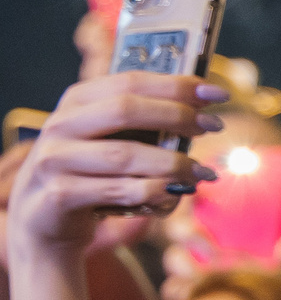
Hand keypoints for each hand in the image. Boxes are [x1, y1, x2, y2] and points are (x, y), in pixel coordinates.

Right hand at [6, 74, 221, 265]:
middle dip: (177, 116)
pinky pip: (117, 190)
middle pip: (125, 109)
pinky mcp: (59, 195)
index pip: (130, 81)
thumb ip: (143, 123)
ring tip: (203, 171)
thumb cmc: (90, 172)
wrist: (44, 218)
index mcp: (77, 101)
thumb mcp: (110, 140)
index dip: (176, 84)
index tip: (217, 93)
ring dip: (173, 163)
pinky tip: (173, 194)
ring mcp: (55, 159)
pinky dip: (152, 191)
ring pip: (124, 154)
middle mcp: (61, 125)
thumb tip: (201, 108)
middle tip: (214, 126)